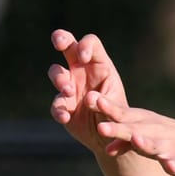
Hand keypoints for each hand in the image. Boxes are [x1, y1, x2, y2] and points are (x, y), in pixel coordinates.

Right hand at [48, 31, 130, 151]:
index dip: (85, 45)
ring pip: (57, 73)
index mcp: (100, 65)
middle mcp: (82, 71)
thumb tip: (88, 98)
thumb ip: (106, 102)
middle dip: (60, 38)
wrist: (110, 137)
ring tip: (68, 92)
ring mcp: (70, 86)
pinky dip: (58, 110)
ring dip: (59, 79)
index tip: (83, 58)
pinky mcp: (63, 105)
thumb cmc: (118, 116)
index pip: (91, 44)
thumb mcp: (118, 109)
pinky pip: (56, 104)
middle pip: (67, 45)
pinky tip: (65, 117)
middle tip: (58, 42)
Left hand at [88, 92, 174, 175]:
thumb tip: (104, 148)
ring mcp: (168, 145)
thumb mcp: (143, 139)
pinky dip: (172, 163)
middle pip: (134, 129)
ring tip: (137, 141)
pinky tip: (170, 165)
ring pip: (155, 145)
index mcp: (142, 123)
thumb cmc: (166, 141)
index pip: (122, 115)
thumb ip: (124, 142)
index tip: (89, 100)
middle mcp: (154, 131)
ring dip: (145, 144)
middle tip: (100, 127)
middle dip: (118, 128)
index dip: (106, 108)